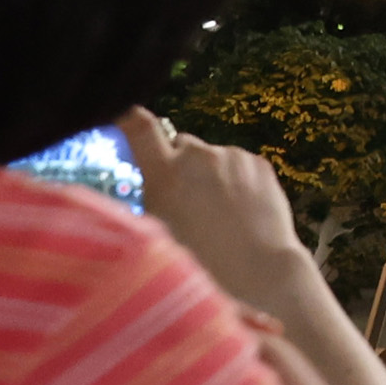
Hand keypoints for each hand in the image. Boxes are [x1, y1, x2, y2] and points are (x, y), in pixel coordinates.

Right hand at [120, 108, 313, 310]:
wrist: (257, 268)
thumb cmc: (198, 260)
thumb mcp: (157, 228)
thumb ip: (154, 194)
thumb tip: (154, 177)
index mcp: (166, 173)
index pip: (141, 127)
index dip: (130, 118)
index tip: (126, 116)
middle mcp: (199, 156)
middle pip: (180, 146)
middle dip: (178, 163)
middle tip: (186, 197)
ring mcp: (233, 156)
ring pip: (211, 158)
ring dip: (210, 173)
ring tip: (219, 211)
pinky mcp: (259, 162)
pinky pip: (237, 165)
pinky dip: (235, 179)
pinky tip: (240, 209)